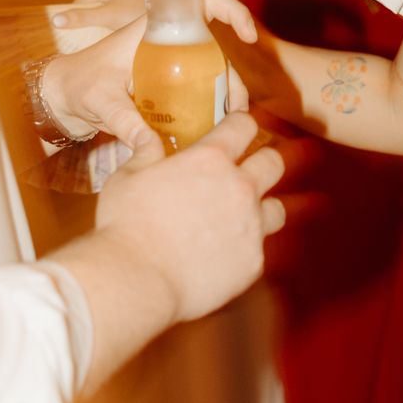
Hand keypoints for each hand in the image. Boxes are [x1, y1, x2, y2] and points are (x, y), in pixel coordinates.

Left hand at [39, 0, 254, 145]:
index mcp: (152, 29)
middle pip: (214, 49)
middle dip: (233, 78)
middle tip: (237, 111)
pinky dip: (208, 106)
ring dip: (224, 96)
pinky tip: (212, 131)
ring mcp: (168, 61)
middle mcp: (166, 41)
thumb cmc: (79, 85)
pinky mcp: (166, 81)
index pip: (200, 3)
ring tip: (228, 128)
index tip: (247, 35)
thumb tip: (150, 148)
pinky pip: (197, 88)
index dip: (231, 11)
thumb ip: (124, 122)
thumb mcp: (101, 102)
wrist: (63, 94)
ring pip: (210, 72)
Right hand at [93, 111, 284, 319]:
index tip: (237, 128)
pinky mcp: (253, 262)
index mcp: (210, 160)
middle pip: (273, 162)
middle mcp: (239, 187)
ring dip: (263, 208)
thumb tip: (150, 138)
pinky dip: (244, 248)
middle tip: (246, 171)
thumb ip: (145, 154)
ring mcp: (251, 226)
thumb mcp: (126, 178)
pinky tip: (222, 255)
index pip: (243, 125)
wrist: (137, 279)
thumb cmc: (125, 225)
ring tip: (243, 217)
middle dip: (263, 161)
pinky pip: (258, 249)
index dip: (241, 123)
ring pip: (277, 208)